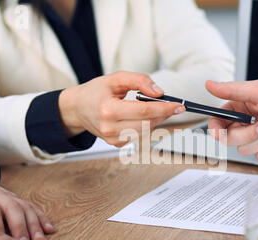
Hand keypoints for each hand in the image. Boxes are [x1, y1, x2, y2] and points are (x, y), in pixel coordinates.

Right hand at [58, 71, 184, 146]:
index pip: (144, 111)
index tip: (180, 106)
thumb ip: (139, 81)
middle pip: (147, 123)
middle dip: (162, 114)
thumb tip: (160, 92)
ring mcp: (112, 138)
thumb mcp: (116, 78)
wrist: (78, 108)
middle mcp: (109, 127)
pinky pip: (139, 136)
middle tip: (171, 105)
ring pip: (145, 131)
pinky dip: (145, 126)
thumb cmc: (97, 91)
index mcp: (108, 109)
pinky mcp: (115, 144)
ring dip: (155, 120)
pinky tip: (141, 117)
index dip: (165, 108)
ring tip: (155, 109)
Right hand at [206, 80, 257, 163]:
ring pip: (245, 150)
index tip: (219, 132)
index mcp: (238, 110)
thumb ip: (232, 90)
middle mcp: (244, 126)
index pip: (216, 123)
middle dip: (248, 133)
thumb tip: (209, 84)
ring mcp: (255, 142)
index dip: (215, 130)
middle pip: (229, 140)